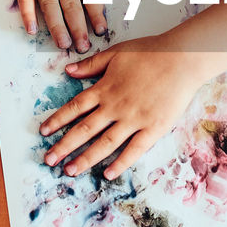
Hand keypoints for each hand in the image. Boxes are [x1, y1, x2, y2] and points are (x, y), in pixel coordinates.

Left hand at [39, 34, 209, 179]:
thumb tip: (68, 71)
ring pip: (104, 143)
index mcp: (104, 88)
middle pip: (84, 130)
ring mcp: (134, 119)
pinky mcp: (153, 128)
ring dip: (85, 158)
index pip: (74, 108)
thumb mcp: (116, 52)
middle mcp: (115, 107)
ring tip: (70, 171)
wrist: (182, 58)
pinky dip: (120, 163)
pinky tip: (107, 174)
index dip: (57, 121)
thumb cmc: (151, 52)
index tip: (43, 133)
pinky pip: (134, 150)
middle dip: (64, 146)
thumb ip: (91, 64)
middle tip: (49, 160)